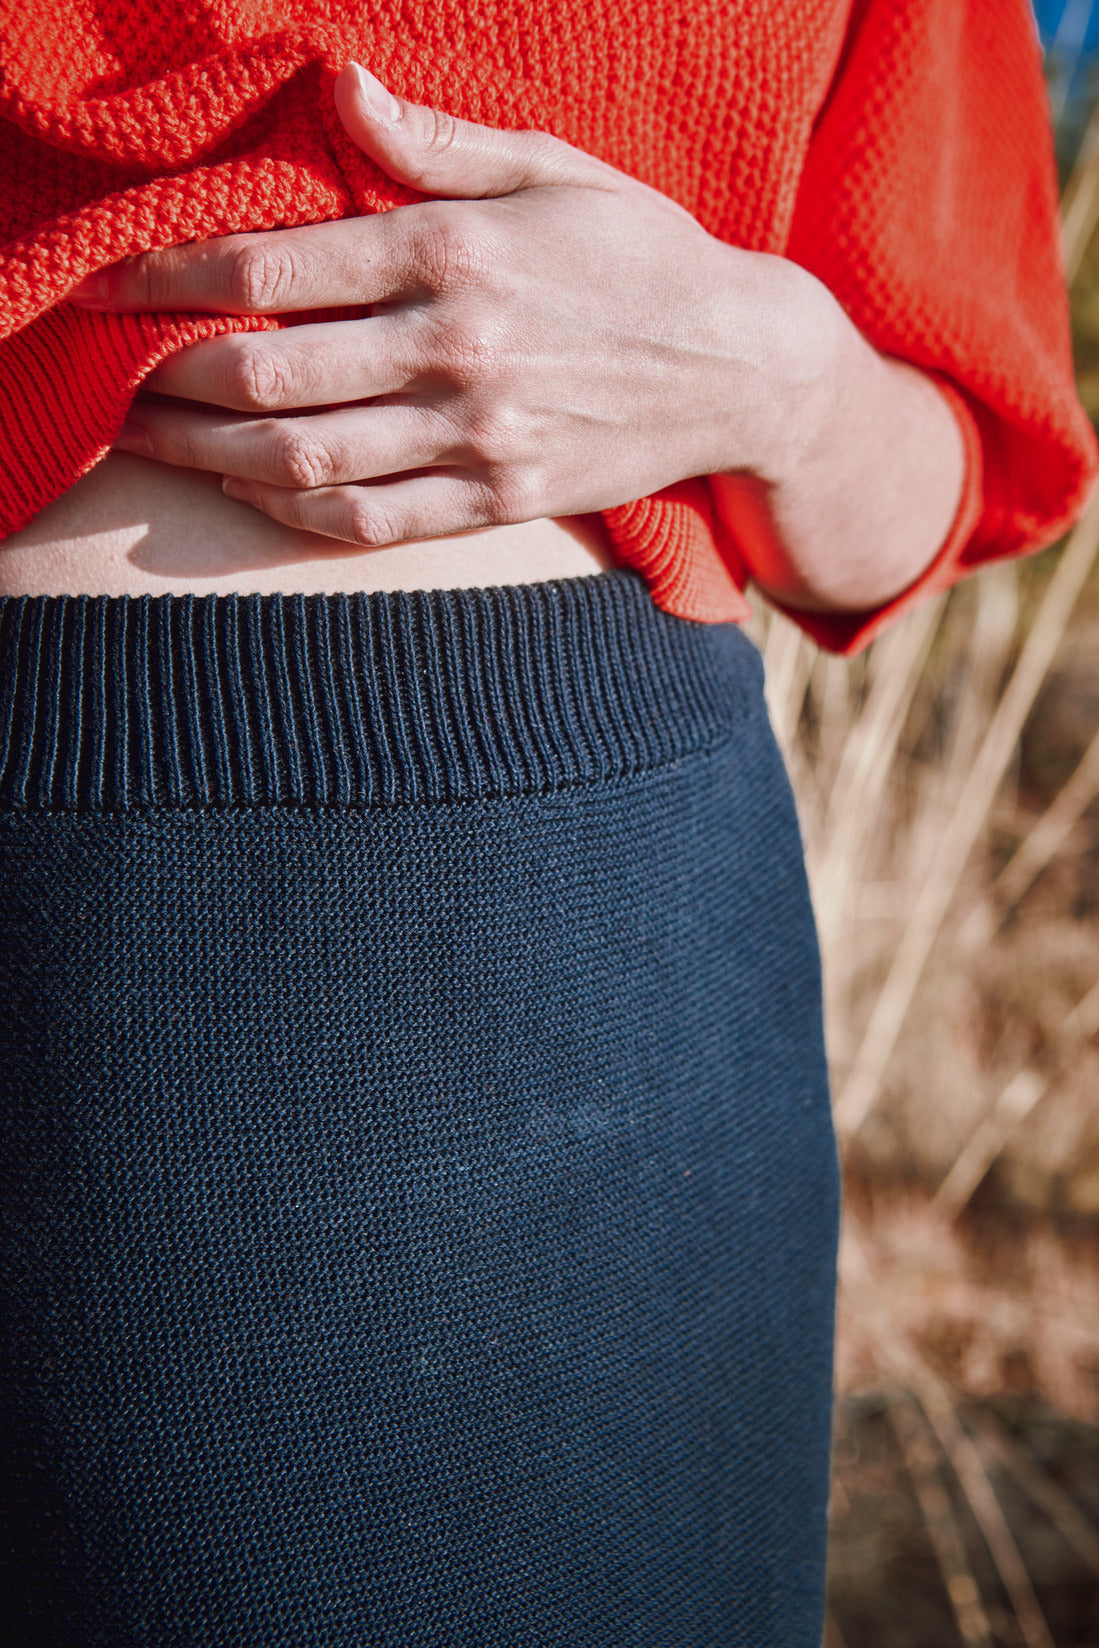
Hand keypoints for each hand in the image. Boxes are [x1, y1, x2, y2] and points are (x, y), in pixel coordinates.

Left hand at [73, 64, 829, 549]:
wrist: (742, 367)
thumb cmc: (641, 255)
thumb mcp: (553, 168)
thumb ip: (437, 142)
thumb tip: (340, 89)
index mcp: (456, 253)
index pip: (274, 267)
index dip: (172, 275)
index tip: (113, 283)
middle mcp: (457, 349)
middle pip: (271, 374)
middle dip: (172, 375)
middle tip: (117, 374)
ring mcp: (479, 434)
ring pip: (308, 458)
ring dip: (212, 456)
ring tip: (153, 443)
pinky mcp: (502, 498)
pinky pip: (375, 520)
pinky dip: (298, 512)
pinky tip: (253, 494)